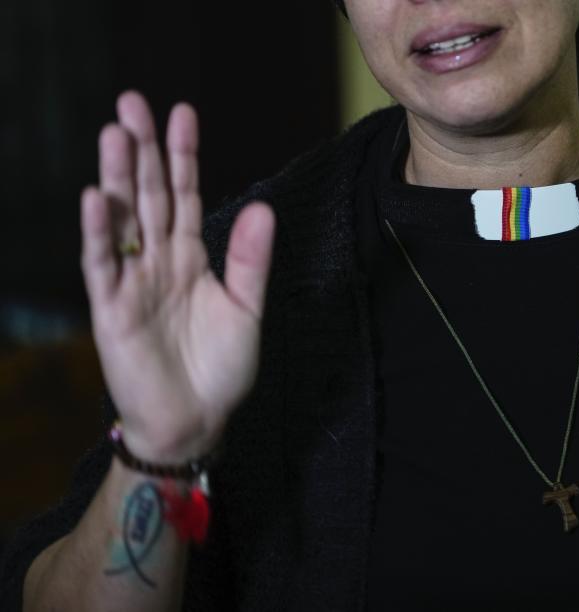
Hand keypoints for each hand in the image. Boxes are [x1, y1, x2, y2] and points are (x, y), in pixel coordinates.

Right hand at [81, 91, 274, 462]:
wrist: (197, 420)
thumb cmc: (221, 368)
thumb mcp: (247, 308)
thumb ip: (250, 259)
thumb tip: (264, 207)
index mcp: (191, 257)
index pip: (185, 195)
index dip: (183, 156)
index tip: (183, 113)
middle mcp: (158, 261)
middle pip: (148, 196)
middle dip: (142, 150)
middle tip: (133, 103)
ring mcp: (132, 282)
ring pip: (122, 220)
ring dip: (117, 178)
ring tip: (115, 134)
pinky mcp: (112, 310)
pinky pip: (102, 266)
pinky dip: (99, 234)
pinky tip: (96, 199)